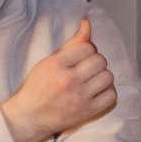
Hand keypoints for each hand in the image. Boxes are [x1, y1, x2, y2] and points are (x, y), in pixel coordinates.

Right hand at [1, 20, 117, 141]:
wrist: (29, 117)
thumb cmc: (38, 87)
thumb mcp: (49, 61)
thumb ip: (71, 43)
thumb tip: (87, 24)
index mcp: (55, 64)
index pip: (87, 47)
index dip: (85, 51)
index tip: (78, 59)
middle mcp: (68, 80)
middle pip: (100, 60)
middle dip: (94, 63)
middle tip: (84, 71)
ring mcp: (79, 97)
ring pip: (108, 76)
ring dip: (101, 77)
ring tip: (90, 81)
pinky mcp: (87, 111)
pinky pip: (111, 95)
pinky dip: (106, 92)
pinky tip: (95, 92)